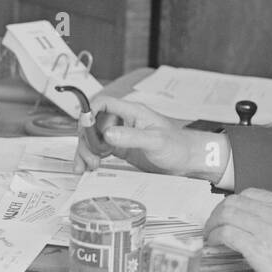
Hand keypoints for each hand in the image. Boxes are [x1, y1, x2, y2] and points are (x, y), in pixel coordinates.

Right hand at [74, 96, 228, 182]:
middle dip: (85, 140)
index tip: (83, 129)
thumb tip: (108, 134)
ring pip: (94, 138)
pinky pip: (100, 150)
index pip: (104, 103)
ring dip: (85, 151)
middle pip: (93, 123)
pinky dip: (91, 158)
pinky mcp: (121, 149)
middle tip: (87, 158)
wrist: (188, 161)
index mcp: (133, 112)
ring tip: (85, 167)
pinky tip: (88, 168)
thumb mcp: (155, 141)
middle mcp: (124, 121)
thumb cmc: (178, 146)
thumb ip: (132, 136)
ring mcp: (121, 135)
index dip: (89, 112)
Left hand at [204, 189, 271, 271]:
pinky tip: (215, 245)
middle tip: (213, 226)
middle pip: (234, 202)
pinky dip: (215, 238)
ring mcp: (265, 229)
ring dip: (212, 225)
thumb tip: (258, 223)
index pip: (250, 194)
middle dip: (218, 213)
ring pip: (226, 215)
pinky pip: (226, 234)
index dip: (234, 204)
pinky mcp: (256, 248)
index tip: (227, 215)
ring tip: (211, 236)